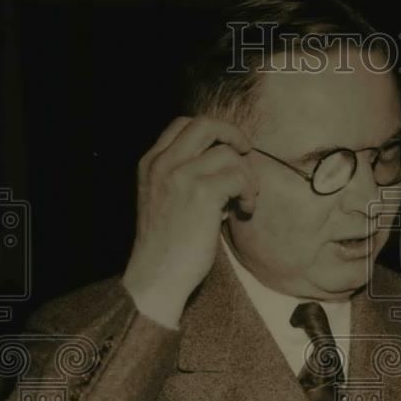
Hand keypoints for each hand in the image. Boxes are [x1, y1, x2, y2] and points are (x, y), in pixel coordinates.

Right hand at [123, 116, 258, 327]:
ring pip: (228, 154)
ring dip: (246, 175)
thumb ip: (183, 177)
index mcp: (150, 163)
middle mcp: (163, 163)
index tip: (227, 149)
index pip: (183, 124)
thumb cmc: (167, 247)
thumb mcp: (163, 200)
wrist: (156, 276)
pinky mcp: (202, 193)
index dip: (212, 132)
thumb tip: (227, 164)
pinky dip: (249, 192)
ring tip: (245, 200)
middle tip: (247, 155)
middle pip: (206, 124)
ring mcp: (181, 176)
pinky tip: (245, 210)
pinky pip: (239, 177)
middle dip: (233, 135)